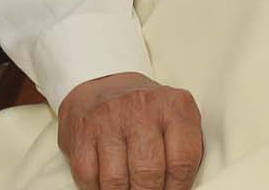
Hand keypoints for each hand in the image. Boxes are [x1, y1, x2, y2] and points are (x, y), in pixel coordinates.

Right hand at [56, 72, 203, 189]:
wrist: (103, 89)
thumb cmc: (144, 114)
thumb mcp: (174, 121)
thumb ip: (183, 150)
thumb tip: (185, 188)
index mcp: (174, 106)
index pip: (183, 161)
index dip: (178, 188)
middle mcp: (142, 107)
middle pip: (149, 174)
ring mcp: (109, 117)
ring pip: (117, 181)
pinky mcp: (83, 130)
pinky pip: (89, 177)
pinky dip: (98, 189)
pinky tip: (106, 183)